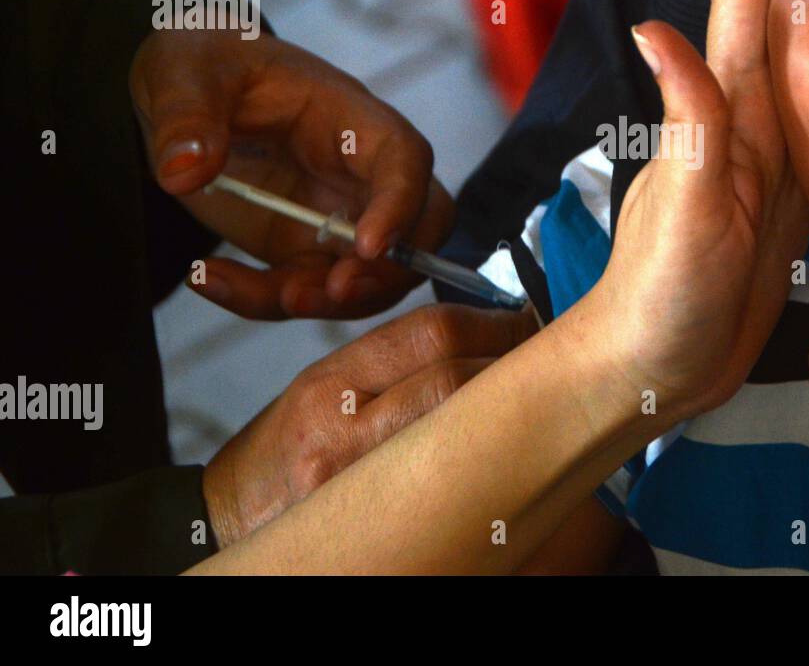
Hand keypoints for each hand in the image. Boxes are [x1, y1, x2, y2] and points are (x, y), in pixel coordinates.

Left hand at [129, 30, 452, 318]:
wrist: (184, 93)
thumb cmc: (206, 62)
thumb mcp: (184, 70)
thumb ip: (186, 116)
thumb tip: (184, 172)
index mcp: (350, 118)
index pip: (404, 158)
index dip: (401, 205)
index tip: (368, 247)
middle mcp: (360, 173)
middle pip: (420, 229)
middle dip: (390, 271)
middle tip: (334, 292)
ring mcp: (337, 217)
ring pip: (369, 275)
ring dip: (330, 302)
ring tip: (271, 296)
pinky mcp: (302, 250)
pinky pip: (303, 289)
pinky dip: (263, 301)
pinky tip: (209, 278)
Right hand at [201, 302, 537, 546]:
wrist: (231, 521)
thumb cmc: (284, 454)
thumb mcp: (322, 387)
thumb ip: (393, 361)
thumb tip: (480, 335)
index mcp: (328, 382)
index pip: (429, 332)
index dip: (491, 321)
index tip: (523, 319)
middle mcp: (340, 428)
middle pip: (451, 376)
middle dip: (510, 360)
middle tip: (544, 356)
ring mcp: (359, 481)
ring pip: (458, 426)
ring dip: (509, 406)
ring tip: (536, 398)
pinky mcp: (378, 522)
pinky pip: (451, 484)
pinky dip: (488, 460)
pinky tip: (509, 451)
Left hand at [585, 0, 808, 418]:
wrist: (655, 368)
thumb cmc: (659, 297)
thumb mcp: (687, 212)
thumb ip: (690, 126)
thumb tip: (660, 30)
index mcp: (726, 114)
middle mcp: (742, 121)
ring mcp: (760, 156)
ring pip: (786, 48)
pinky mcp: (781, 197)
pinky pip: (808, 117)